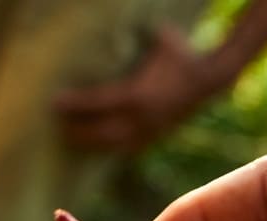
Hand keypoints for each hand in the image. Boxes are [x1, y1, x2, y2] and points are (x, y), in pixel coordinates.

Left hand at [52, 25, 217, 152]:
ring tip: (73, 140)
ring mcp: (151, 131)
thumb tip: (109, 25)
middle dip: (80, 131)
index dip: (76, 104)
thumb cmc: (181, 52)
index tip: (54, 104)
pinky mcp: (158, 136)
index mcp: (138, 95)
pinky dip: (113, 148)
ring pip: (115, 145)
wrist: (212, 78)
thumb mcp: (157, 36)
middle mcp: (142, 118)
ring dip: (93, 144)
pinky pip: (130, 148)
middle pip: (102, 132)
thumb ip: (134, 34)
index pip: (99, 103)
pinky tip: (101, 147)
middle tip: (58, 128)